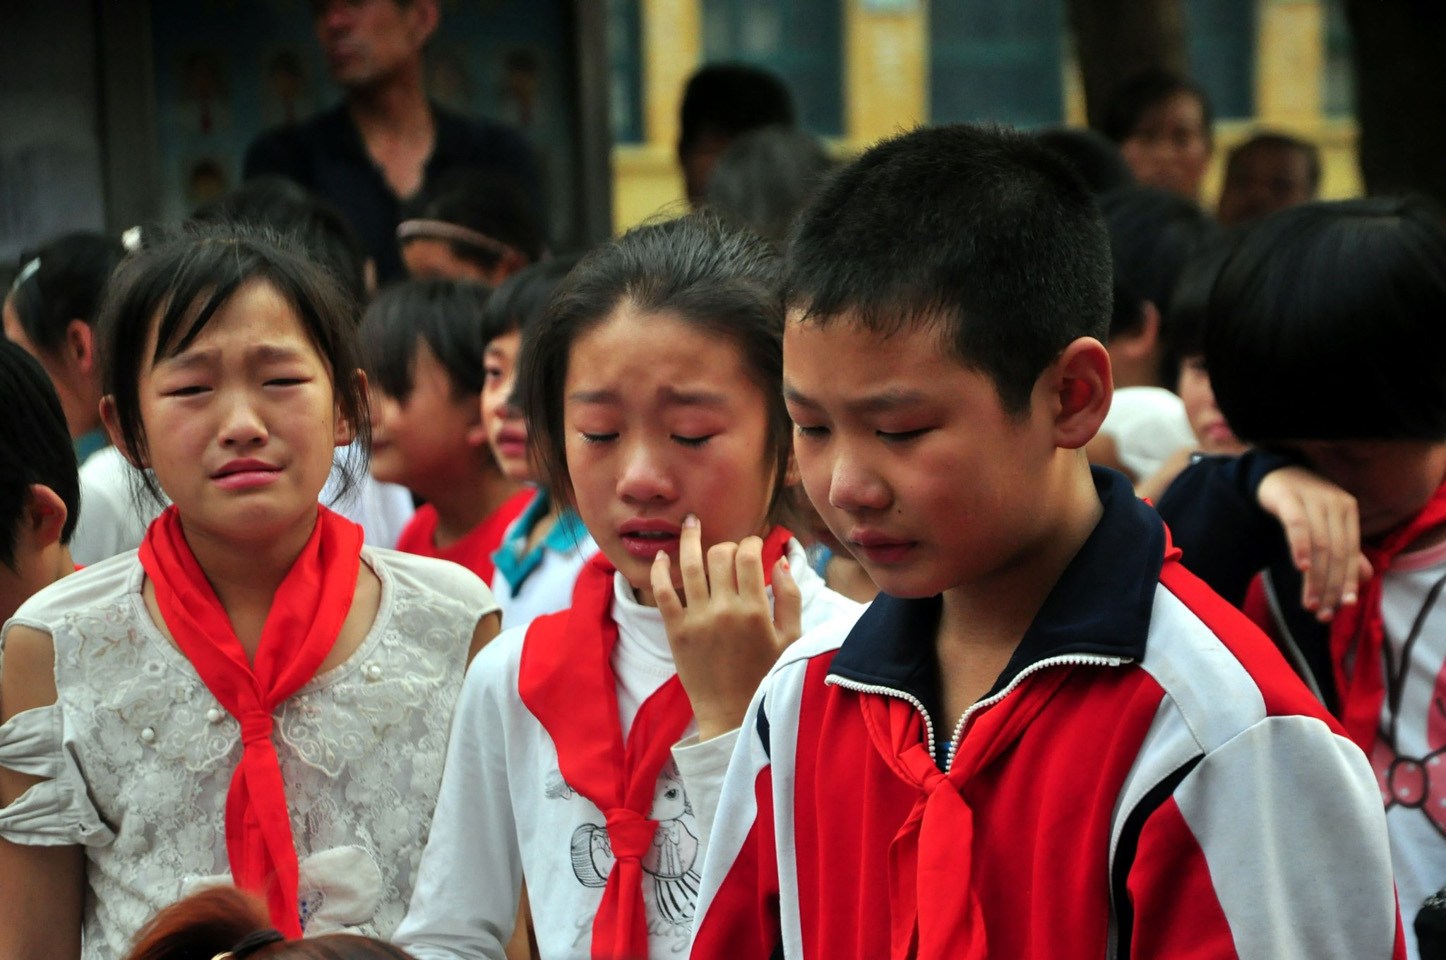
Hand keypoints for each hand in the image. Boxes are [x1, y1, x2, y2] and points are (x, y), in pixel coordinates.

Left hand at [651, 515, 801, 741]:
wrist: (732, 714)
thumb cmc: (765, 676)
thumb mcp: (791, 638)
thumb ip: (790, 597)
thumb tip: (780, 561)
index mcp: (755, 610)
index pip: (748, 556)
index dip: (751, 542)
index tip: (753, 546)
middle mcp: (724, 610)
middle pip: (720, 555)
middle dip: (726, 545)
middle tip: (729, 552)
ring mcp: (696, 619)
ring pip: (690, 565)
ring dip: (690, 539)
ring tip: (691, 524)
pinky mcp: (675, 631)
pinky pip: (663, 592)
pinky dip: (661, 570)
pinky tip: (663, 555)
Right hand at [1257, 466, 1373, 620]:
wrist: (1270, 474)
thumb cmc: (1299, 505)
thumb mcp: (1324, 528)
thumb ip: (1342, 551)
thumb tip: (1364, 579)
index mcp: (1348, 510)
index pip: (1351, 553)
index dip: (1348, 581)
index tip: (1342, 608)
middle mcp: (1335, 502)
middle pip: (1337, 553)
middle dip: (1330, 586)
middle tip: (1320, 613)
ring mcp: (1313, 497)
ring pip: (1320, 545)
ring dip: (1315, 578)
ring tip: (1308, 603)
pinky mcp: (1289, 496)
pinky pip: (1298, 525)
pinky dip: (1300, 548)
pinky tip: (1300, 568)